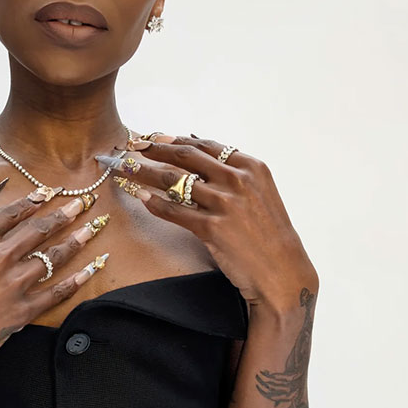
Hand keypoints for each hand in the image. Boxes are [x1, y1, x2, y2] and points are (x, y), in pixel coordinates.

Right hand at [0, 185, 110, 379]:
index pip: (13, 212)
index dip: (34, 200)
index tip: (49, 192)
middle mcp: (0, 256)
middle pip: (40, 229)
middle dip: (64, 213)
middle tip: (82, 202)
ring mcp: (14, 283)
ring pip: (54, 255)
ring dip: (77, 239)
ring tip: (92, 227)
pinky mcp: (23, 310)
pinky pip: (58, 291)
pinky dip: (78, 279)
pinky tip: (93, 267)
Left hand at [96, 134, 317, 309]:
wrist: (282, 271)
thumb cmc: (268, 235)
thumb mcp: (259, 194)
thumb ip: (232, 173)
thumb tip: (197, 150)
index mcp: (251, 166)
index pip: (205, 145)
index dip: (174, 139)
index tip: (153, 136)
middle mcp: (238, 180)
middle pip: (185, 156)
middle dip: (154, 148)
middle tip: (132, 146)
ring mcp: (225, 203)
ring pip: (173, 180)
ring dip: (144, 172)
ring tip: (125, 169)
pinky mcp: (212, 227)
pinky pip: (174, 211)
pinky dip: (154, 203)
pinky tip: (140, 197)